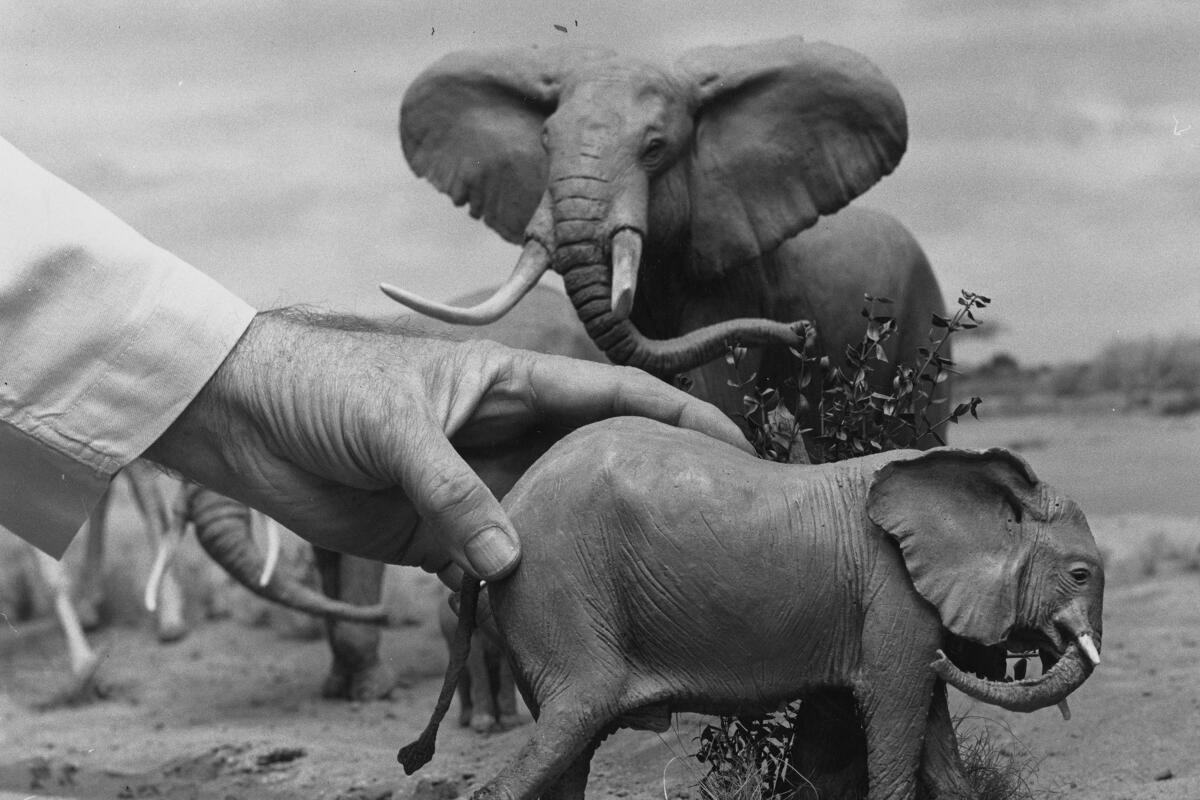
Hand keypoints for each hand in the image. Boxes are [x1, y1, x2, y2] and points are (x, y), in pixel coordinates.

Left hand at [144, 307, 748, 583]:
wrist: (246, 420)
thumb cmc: (324, 388)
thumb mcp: (396, 427)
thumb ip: (453, 489)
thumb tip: (510, 559)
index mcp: (513, 384)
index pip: (615, 394)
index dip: (678, 416)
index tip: (734, 446)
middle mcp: (510, 435)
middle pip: (598, 463)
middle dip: (648, 491)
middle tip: (706, 534)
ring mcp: (480, 486)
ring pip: (555, 520)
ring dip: (589, 549)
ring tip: (650, 587)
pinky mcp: (443, 533)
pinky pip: (499, 564)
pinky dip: (526, 587)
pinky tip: (561, 618)